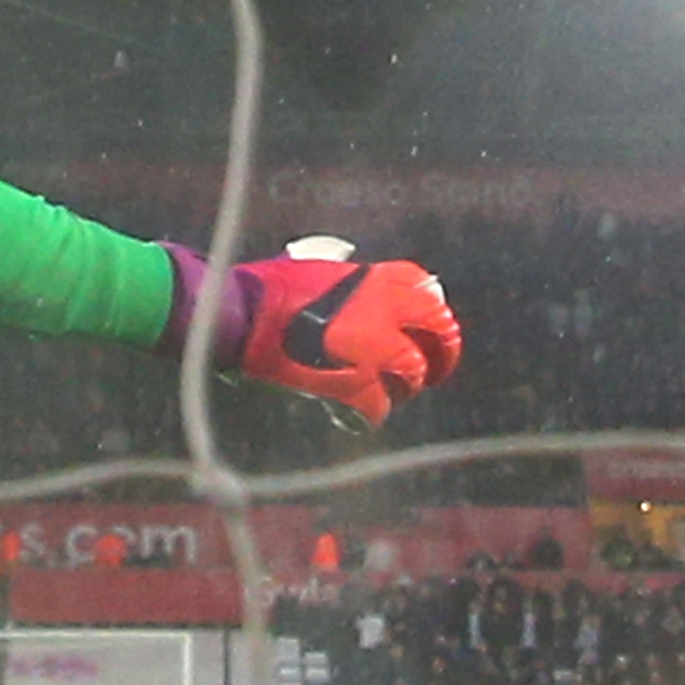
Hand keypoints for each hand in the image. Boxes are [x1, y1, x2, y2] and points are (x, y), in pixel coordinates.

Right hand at [186, 243, 461, 425]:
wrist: (240, 316)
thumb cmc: (264, 289)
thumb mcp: (315, 271)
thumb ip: (348, 285)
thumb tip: (360, 301)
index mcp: (372, 278)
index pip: (423, 285)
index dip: (430, 305)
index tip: (428, 321)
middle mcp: (382, 310)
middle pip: (439, 328)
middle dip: (444, 350)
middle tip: (436, 367)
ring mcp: (372, 349)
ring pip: (414, 372)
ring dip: (407, 383)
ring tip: (395, 391)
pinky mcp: (353, 383)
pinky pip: (378, 406)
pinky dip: (372, 412)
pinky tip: (362, 414)